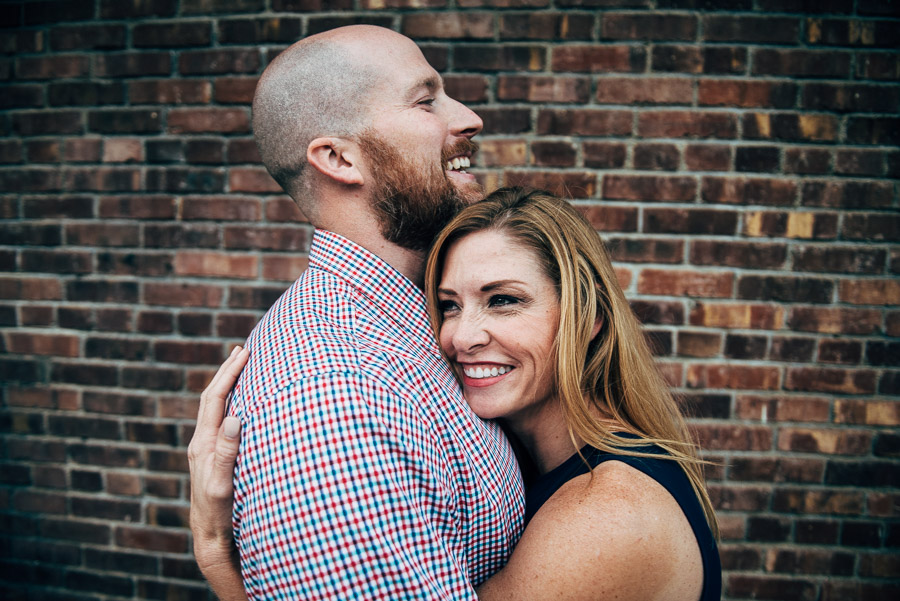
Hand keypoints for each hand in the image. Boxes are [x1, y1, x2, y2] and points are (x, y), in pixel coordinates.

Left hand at [188, 346, 249, 599]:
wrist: (208, 535)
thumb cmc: (218, 512)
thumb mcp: (223, 483)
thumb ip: (227, 451)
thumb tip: (234, 416)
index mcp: (203, 443)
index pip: (215, 399)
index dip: (229, 373)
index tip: (244, 352)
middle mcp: (200, 442)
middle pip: (211, 397)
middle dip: (226, 371)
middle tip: (242, 349)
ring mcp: (204, 449)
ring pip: (214, 408)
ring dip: (226, 384)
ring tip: (239, 367)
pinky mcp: (210, 456)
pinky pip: (218, 420)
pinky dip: (229, 402)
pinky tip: (239, 403)